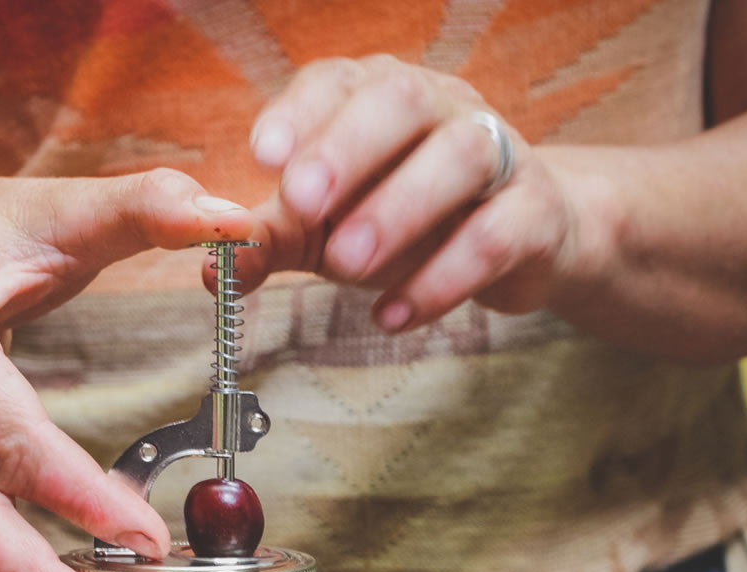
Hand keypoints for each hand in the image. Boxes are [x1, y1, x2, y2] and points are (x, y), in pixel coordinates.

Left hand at [236, 56, 608, 330]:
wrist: (524, 241)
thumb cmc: (410, 219)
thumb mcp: (330, 226)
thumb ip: (274, 238)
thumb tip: (211, 266)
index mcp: (380, 97)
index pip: (338, 82)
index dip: (300, 113)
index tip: (262, 156)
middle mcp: (442, 107)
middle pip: (400, 101)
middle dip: (346, 149)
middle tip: (301, 204)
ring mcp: (498, 153)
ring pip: (459, 157)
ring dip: (398, 210)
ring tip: (347, 267)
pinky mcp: (535, 212)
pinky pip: (496, 235)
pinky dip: (443, 277)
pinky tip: (394, 313)